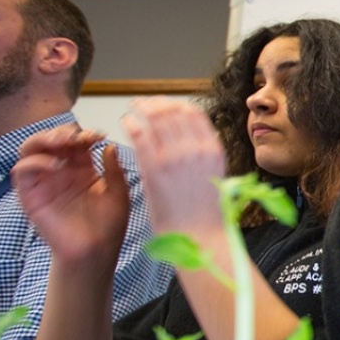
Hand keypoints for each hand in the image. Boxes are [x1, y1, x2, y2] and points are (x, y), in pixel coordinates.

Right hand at [12, 125, 127, 276]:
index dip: (84, 134)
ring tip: (62, 142)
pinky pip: (22, 171)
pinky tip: (55, 165)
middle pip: (50, 141)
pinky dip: (34, 162)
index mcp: (82, 169)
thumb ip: (114, 170)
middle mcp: (61, 173)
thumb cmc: (108, 227)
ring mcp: (44, 183)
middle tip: (76, 137)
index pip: (76, 142)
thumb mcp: (118, 194)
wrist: (96, 253)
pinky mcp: (31, 196)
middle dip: (61, 132)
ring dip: (43, 140)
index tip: (98, 136)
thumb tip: (109, 146)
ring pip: (30, 150)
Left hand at [120, 97, 225, 238]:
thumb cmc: (204, 213)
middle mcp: (196, 148)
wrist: (199, 236)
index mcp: (213, 149)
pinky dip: (131, 123)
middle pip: (174, 111)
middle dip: (155, 103)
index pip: (194, 114)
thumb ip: (201, 154)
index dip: (175, 104)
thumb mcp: (213, 175)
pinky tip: (125, 122)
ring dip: (141, 109)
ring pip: (156, 118)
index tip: (164, 104)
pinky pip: (140, 134)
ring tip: (131, 108)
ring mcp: (176, 156)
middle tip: (142, 103)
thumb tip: (187, 138)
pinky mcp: (155, 168)